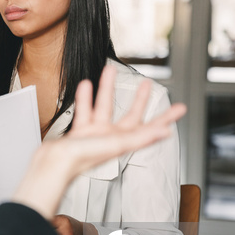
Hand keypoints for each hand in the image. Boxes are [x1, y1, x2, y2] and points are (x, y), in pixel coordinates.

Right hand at [13, 65, 186, 219]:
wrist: (55, 164)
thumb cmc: (83, 158)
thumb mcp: (116, 145)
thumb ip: (141, 138)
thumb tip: (165, 132)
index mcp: (123, 141)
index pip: (151, 128)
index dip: (166, 118)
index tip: (180, 109)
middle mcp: (111, 137)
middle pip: (130, 115)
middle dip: (139, 99)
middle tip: (147, 84)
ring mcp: (95, 133)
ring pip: (104, 106)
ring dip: (107, 88)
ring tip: (110, 70)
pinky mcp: (80, 130)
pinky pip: (85, 110)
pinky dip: (85, 98)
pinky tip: (85, 85)